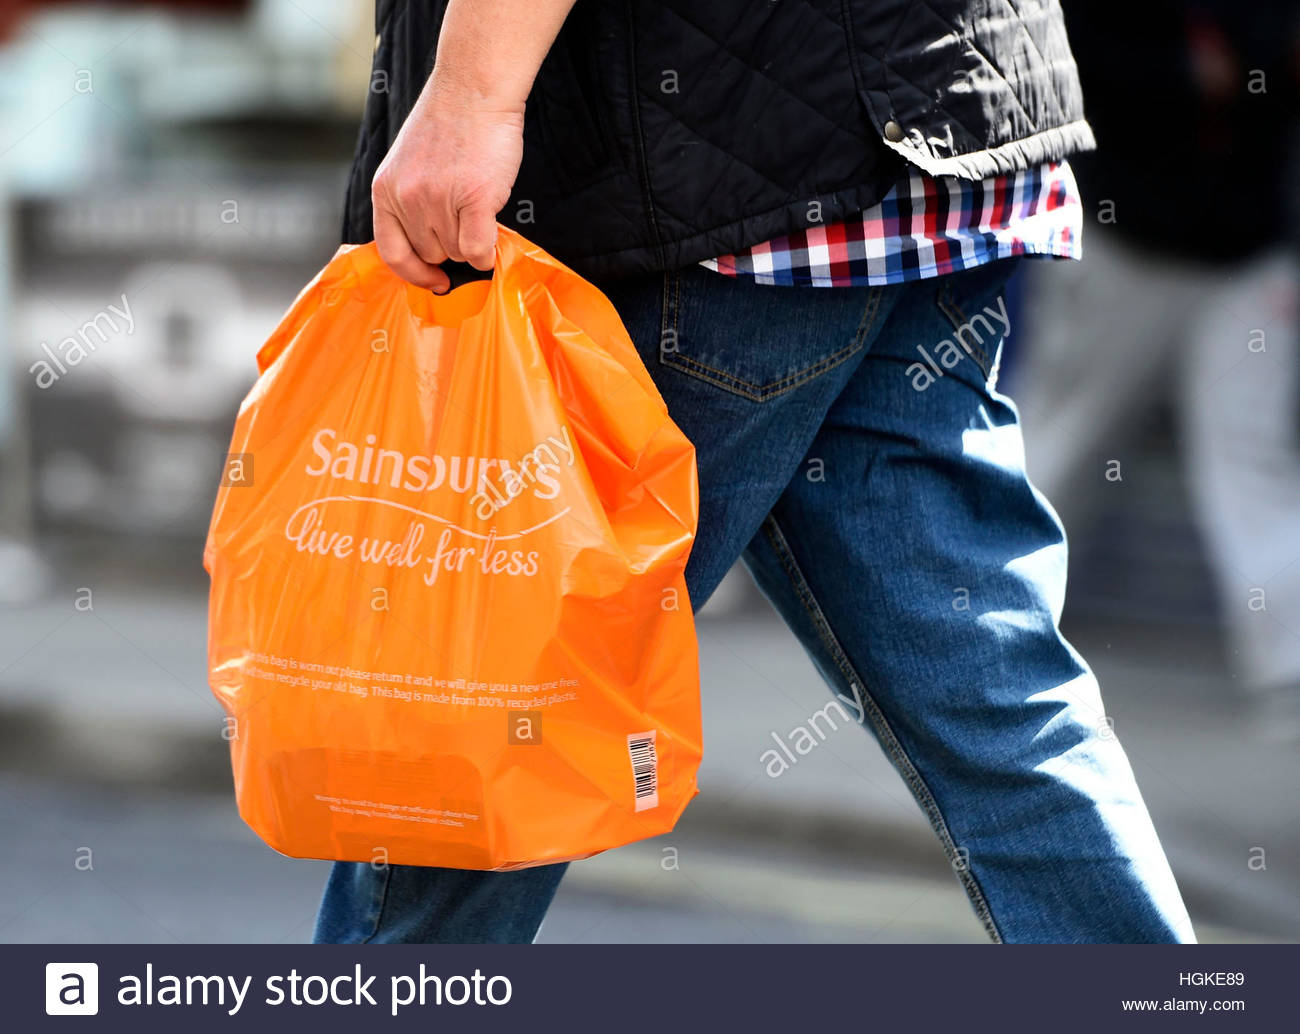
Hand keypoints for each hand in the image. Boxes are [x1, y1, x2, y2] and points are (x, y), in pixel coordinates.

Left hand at [371, 80, 523, 290]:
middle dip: (451, 244)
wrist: (475, 89)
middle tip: (466, 217)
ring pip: (457, 253)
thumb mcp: (408, 164)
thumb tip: (431, 248)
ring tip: (478, 205)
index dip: (414, 273)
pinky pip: (478, 250)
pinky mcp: (473, 199)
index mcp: (385, 190)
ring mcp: (439, 199)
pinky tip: (495, 240)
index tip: (434, 279)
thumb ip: (409, 201)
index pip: (391, 253)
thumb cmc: (450, 124)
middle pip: (432, 254)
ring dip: (472, 241)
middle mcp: (407, 198)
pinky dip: (489, 253)